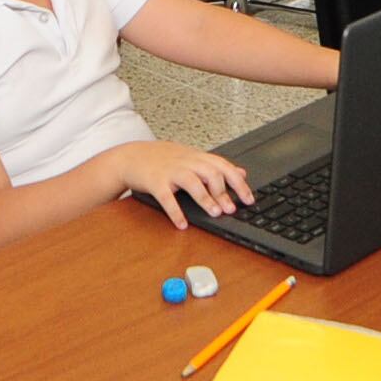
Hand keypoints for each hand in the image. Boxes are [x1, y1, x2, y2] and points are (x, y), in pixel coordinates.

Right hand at [111, 141, 250, 225]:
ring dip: (205, 199)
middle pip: (210, 173)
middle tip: (231, 209)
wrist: (131, 156)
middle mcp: (186, 162)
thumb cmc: (163, 159)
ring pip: (192, 183)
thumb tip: (242, 173)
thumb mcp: (192, 157)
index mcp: (197, 158)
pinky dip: (175, 212)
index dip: (238, 184)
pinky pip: (166, 198)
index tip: (249, 200)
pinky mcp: (155, 182)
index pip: (224, 167)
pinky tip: (182, 224)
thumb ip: (216, 166)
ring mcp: (170, 171)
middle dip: (223, 192)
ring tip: (215, 213)